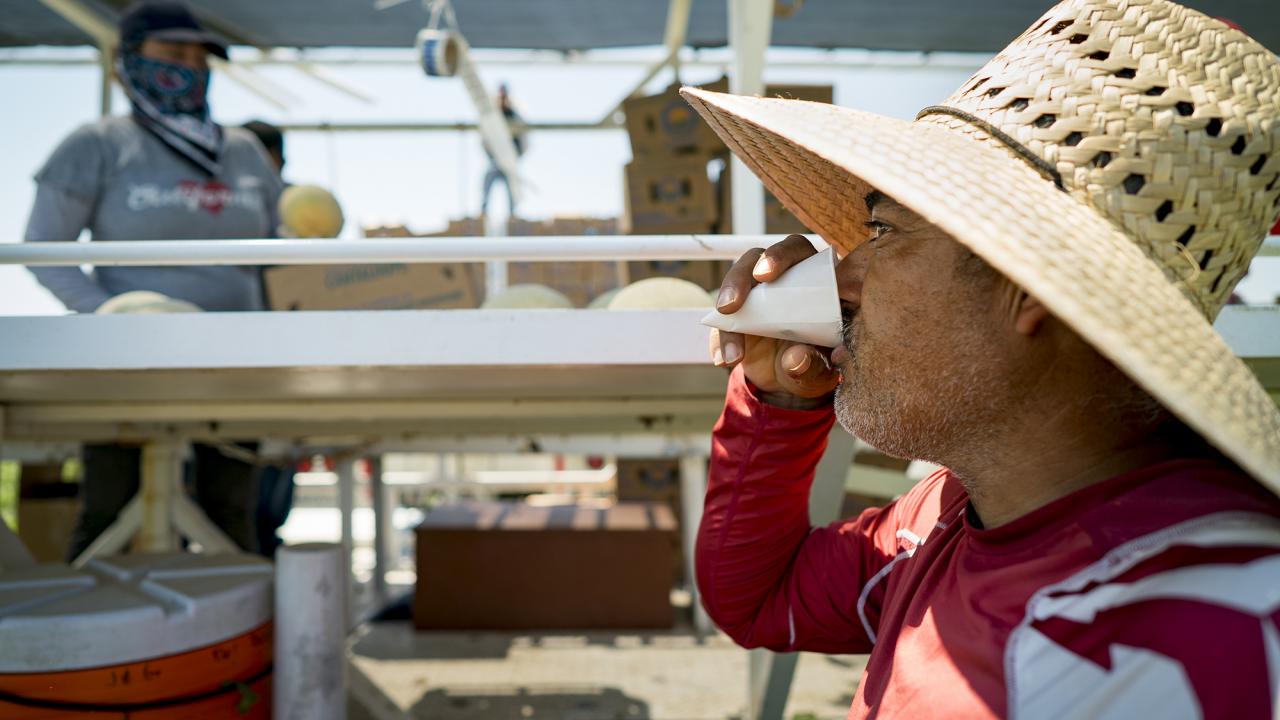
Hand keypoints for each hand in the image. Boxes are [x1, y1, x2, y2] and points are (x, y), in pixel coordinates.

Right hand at [710, 234, 840, 404]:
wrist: (793, 380)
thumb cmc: (818, 362)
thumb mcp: (822, 369)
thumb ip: (814, 364)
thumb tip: (796, 359)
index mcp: (810, 276)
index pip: (794, 251)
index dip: (779, 256)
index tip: (765, 275)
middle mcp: (779, 277)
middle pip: (754, 261)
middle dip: (739, 280)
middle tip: (730, 305)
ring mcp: (753, 296)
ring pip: (733, 287)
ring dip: (725, 313)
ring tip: (733, 351)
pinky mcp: (734, 315)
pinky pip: (720, 323)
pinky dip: (719, 341)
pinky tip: (723, 359)